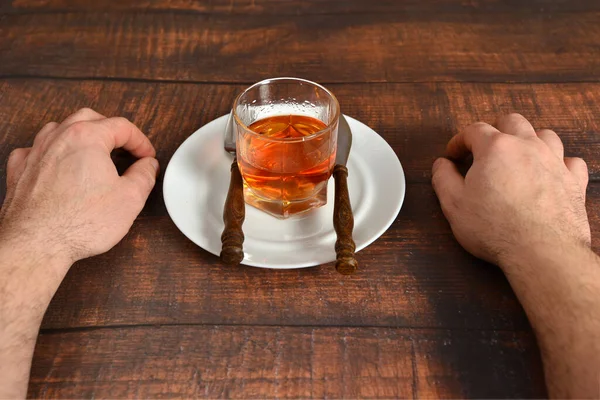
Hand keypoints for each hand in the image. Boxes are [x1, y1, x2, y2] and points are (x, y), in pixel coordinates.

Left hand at [0, 108, 157, 264]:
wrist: (37, 244)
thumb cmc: (79, 222)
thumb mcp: (130, 199)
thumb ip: (144, 176)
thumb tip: (147, 166)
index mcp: (87, 137)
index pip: (121, 126)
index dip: (140, 141)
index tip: (146, 155)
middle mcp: (58, 137)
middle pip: (89, 119)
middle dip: (110, 130)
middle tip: (124, 148)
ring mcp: (35, 152)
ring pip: (60, 129)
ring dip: (81, 136)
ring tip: (94, 154)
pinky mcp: (20, 170)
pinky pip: (36, 149)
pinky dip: (53, 153)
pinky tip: (60, 167)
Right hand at [431, 113, 589, 267]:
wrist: (539, 251)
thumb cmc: (494, 228)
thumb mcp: (454, 204)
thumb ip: (443, 179)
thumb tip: (441, 164)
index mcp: (496, 148)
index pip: (474, 130)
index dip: (459, 140)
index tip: (453, 155)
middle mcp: (527, 146)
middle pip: (512, 122)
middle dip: (495, 130)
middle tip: (484, 148)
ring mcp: (554, 162)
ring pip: (545, 135)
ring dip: (529, 141)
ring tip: (518, 157)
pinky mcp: (574, 182)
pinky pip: (571, 161)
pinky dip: (559, 163)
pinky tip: (550, 173)